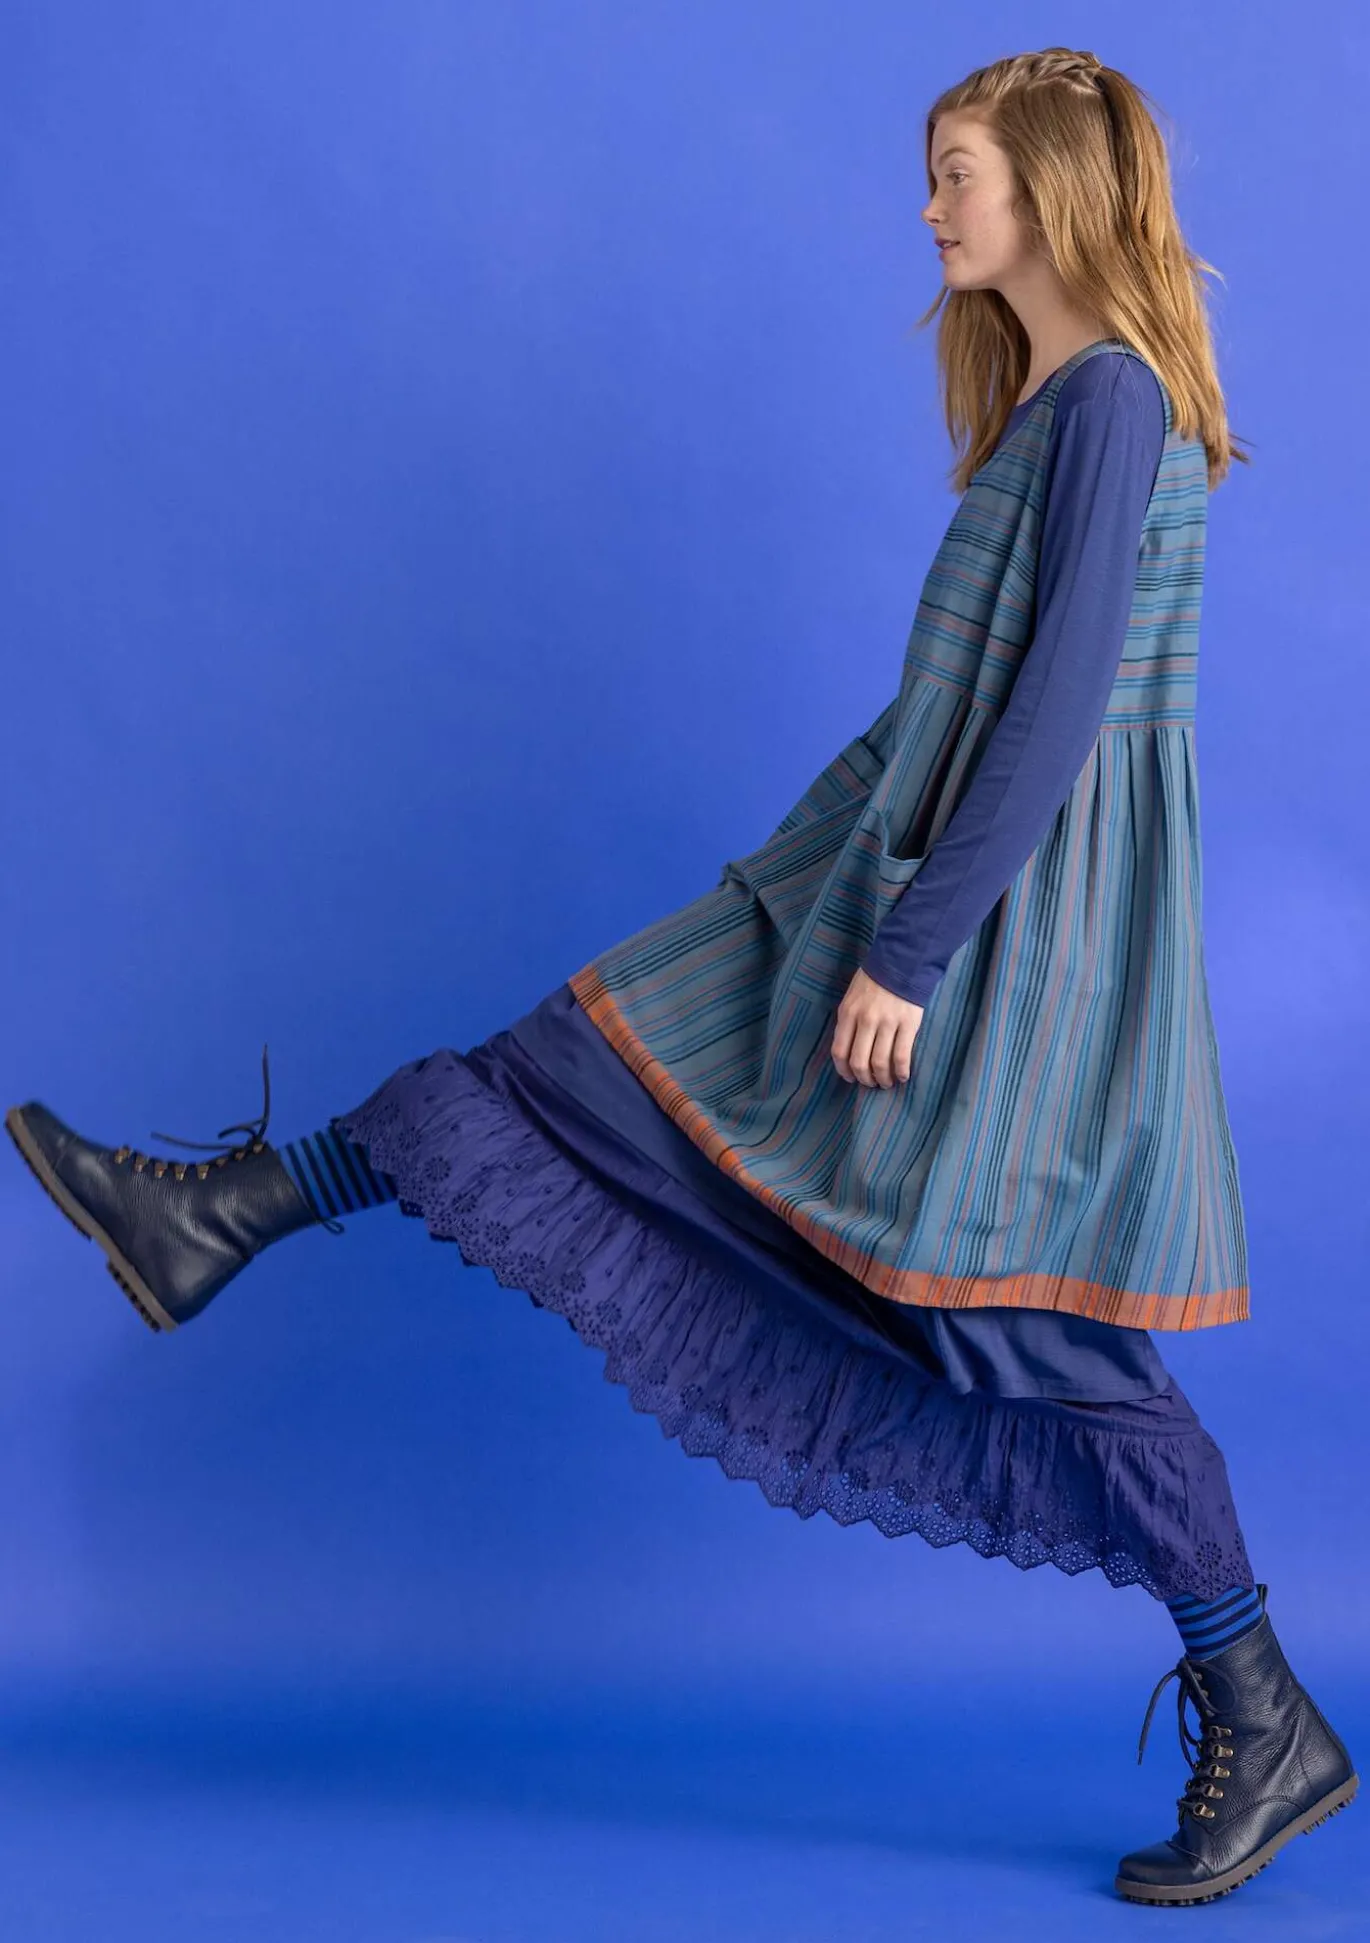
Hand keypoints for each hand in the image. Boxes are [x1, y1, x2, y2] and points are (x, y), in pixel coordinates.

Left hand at [830, 967, 923, 1088]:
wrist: (902, 961)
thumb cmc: (874, 980)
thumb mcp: (852, 997)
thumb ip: (849, 1021)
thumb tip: (849, 1049)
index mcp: (848, 1013)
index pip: (840, 1051)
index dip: (844, 1071)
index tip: (850, 1078)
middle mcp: (865, 1020)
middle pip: (859, 1062)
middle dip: (864, 1079)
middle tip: (870, 1083)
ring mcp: (887, 1023)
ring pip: (880, 1063)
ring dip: (883, 1079)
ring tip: (887, 1083)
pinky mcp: (908, 1024)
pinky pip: (902, 1055)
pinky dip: (901, 1071)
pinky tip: (903, 1076)